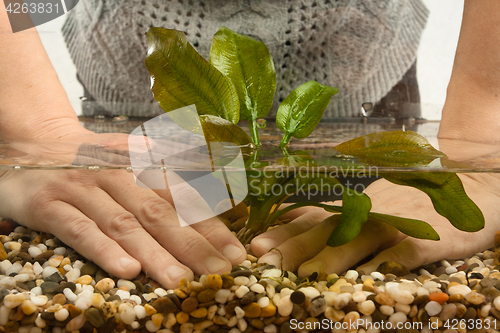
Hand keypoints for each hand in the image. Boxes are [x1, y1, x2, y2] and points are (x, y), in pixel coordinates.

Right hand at [0, 129, 246, 287]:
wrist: (35, 146)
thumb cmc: (96, 162)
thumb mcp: (134, 157)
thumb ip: (173, 171)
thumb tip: (221, 185)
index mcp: (142, 166)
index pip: (183, 199)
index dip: (212, 227)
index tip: (236, 254)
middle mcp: (117, 175)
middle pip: (159, 213)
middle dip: (192, 245)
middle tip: (218, 273)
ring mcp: (84, 189)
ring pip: (123, 224)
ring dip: (154, 253)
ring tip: (180, 280)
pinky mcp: (49, 204)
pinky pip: (78, 229)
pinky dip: (103, 249)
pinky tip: (127, 269)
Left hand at [251, 173, 499, 275]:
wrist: (467, 189)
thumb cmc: (404, 205)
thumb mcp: (363, 208)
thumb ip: (328, 215)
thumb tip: (285, 218)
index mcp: (348, 212)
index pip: (308, 221)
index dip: (281, 234)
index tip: (255, 247)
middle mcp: (365, 216)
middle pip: (324, 231)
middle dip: (294, 247)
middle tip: (267, 261)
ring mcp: (395, 225)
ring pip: (358, 240)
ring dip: (332, 257)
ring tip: (308, 275)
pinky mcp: (425, 238)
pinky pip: (403, 251)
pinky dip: (385, 263)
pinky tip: (367, 278)